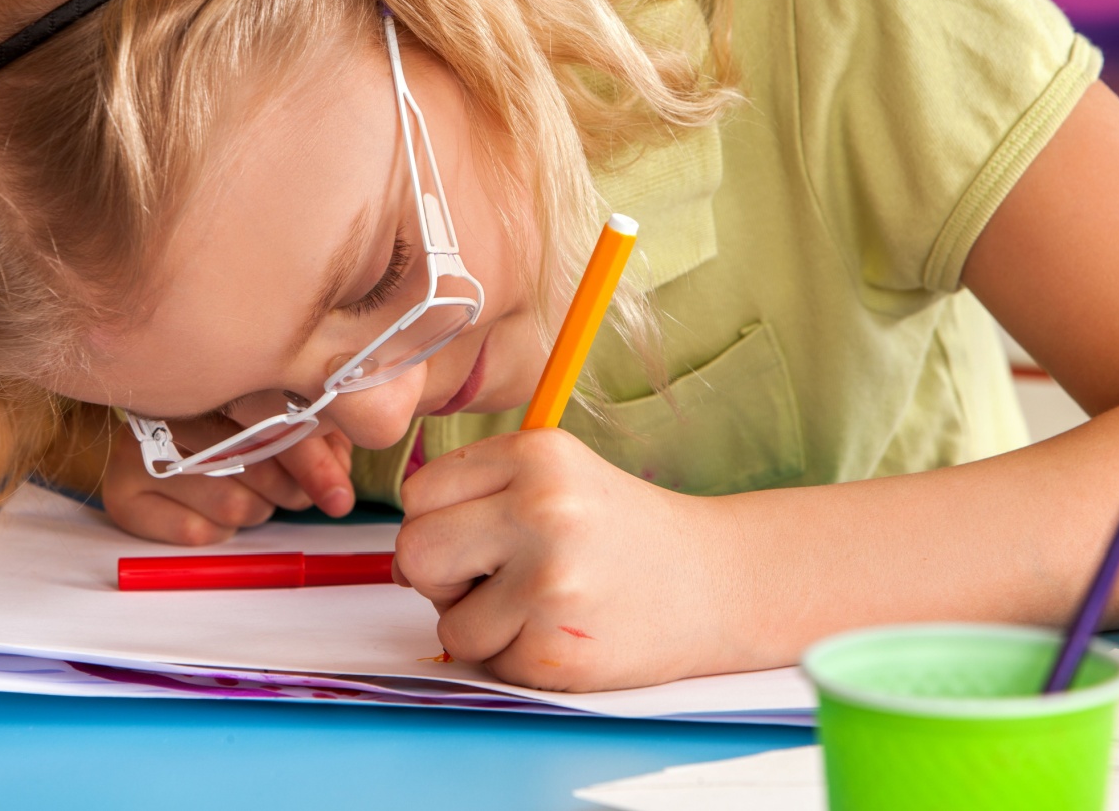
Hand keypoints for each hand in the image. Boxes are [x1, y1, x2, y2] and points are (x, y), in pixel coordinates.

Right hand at [102, 419, 354, 544]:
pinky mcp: (122, 494)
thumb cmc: (240, 424)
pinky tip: (212, 509)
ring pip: (230, 502)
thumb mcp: (289, 420)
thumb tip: (337, 485)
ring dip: (256, 509)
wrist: (166, 436)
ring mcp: (136, 447)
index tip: (339, 493)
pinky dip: (218, 530)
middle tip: (298, 493)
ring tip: (251, 493)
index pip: (269, 416)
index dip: (310, 458)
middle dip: (289, 489)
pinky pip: (195, 532)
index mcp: (211, 373)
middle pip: (251, 462)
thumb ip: (320, 443)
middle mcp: (165, 404)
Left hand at [395, 429, 749, 690]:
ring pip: (448, 622)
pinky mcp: (558, 651)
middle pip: (416, 552)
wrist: (717, 583)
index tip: (481, 532)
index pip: (420, 492)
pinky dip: (515, 657)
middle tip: (494, 576)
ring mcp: (552, 584)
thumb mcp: (555, 477)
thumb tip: (401, 560)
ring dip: (481, 624)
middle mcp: (544, 511)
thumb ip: (475, 498)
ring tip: (540, 604)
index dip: (439, 520)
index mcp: (537, 455)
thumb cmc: (620, 531)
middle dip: (442, 575)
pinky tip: (561, 631)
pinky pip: (488, 663)